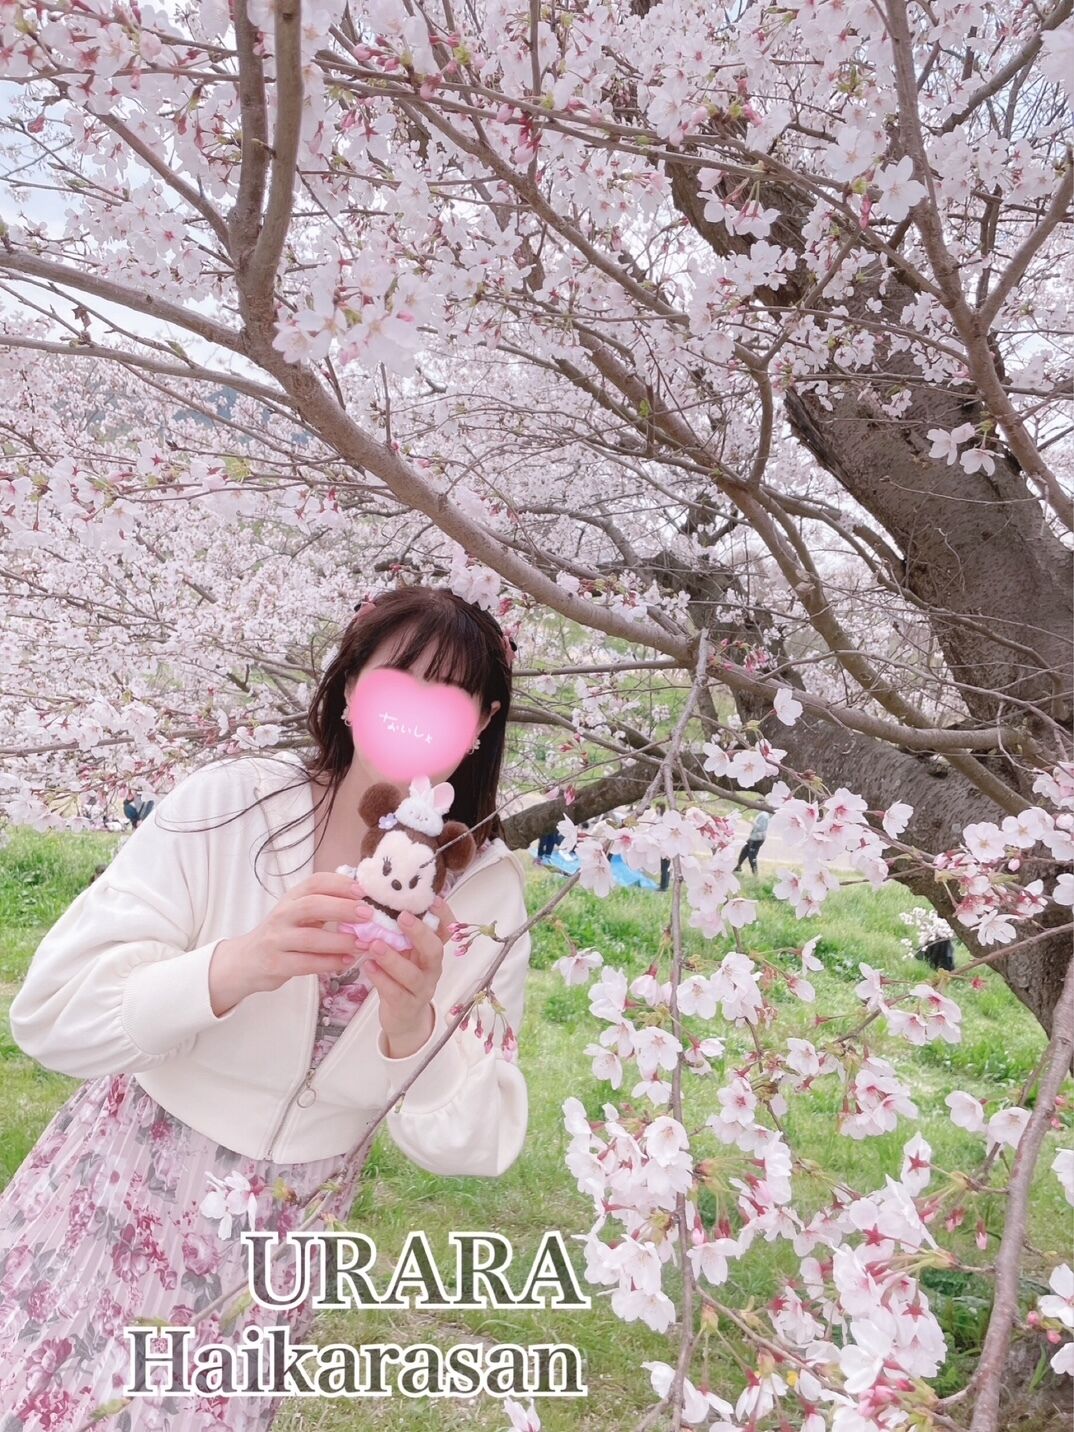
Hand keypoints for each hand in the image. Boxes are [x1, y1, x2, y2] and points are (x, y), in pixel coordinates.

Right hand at [209, 872, 374, 1015]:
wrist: (246, 961)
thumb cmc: (282, 934)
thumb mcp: (298, 914)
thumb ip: (324, 905)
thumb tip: (363, 898)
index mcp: (291, 898)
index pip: (315, 882)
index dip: (339, 884)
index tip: (362, 891)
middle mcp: (282, 915)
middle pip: (312, 905)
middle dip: (342, 908)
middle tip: (368, 915)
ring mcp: (276, 939)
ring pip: (309, 938)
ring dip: (340, 941)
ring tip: (362, 944)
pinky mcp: (276, 964)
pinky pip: (306, 963)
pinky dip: (329, 962)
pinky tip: (346, 962)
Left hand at [357, 894, 456, 1055]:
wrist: (404, 1019)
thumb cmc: (401, 978)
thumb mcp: (404, 954)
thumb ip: (397, 934)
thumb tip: (377, 901)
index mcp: (432, 952)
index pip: (445, 931)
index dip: (443, 915)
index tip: (434, 899)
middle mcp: (431, 969)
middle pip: (434, 950)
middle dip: (419, 933)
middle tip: (402, 917)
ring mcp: (421, 989)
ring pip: (412, 975)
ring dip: (393, 958)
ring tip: (375, 945)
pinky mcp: (406, 1006)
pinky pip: (395, 993)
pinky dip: (381, 979)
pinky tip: (367, 966)